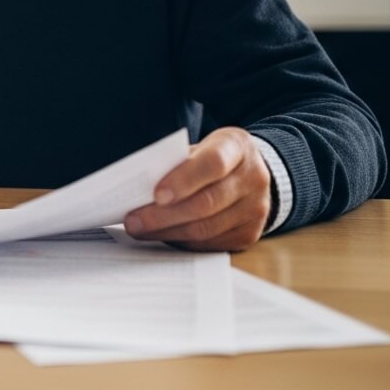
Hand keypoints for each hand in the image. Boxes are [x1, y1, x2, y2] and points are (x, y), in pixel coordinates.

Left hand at [123, 127, 271, 251]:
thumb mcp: (198, 148)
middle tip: (133, 220)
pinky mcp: (249, 233)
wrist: (249, 172)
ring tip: (139, 230)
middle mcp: (253, 178)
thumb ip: (175, 163)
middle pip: (207, 202)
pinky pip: (210, 243)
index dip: (184, 180)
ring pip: (206, 228)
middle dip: (164, 215)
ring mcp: (256, 208)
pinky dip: (181, 241)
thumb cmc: (211, 158)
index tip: (156, 194)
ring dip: (167, 231)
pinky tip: (161, 235)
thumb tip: (139, 190)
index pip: (214, 163)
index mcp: (237, 147)